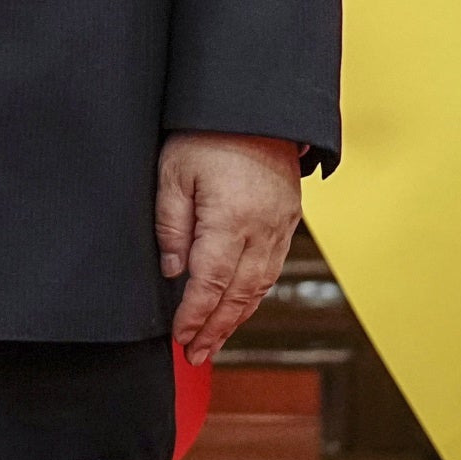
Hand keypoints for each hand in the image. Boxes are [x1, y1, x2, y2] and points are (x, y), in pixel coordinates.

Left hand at [157, 132, 303, 365]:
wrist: (256, 105)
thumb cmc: (208, 133)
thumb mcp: (172, 172)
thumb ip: (171, 224)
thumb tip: (172, 271)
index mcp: (231, 220)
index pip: (210, 284)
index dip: (194, 316)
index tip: (179, 338)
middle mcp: (262, 230)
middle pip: (239, 295)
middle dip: (216, 329)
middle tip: (195, 354)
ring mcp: (280, 226)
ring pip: (260, 287)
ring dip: (237, 318)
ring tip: (215, 340)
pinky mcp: (288, 220)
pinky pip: (272, 268)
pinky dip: (255, 294)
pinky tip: (240, 306)